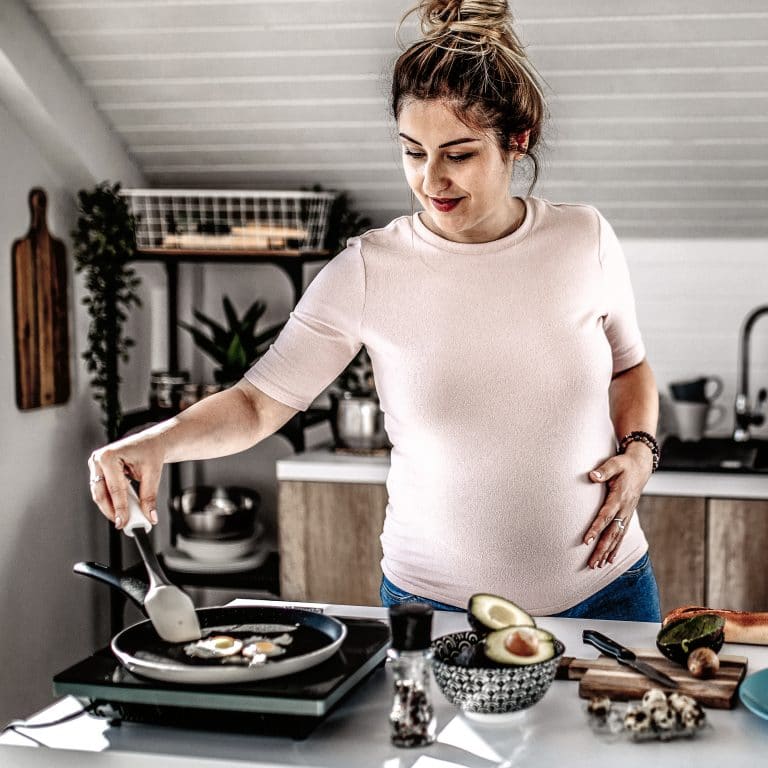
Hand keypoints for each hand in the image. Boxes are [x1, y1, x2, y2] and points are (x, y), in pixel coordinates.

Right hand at [88, 431, 165, 529]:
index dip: (119, 508)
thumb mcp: (152, 474)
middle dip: (112, 511)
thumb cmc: (150, 452)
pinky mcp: (98, 472)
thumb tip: (150, 516)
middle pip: (101, 494)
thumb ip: (149, 496)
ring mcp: (96, 465)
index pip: (114, 489)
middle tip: (122, 524)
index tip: (124, 522)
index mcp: (109, 456)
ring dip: (110, 508)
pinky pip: (103, 491)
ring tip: (123, 518)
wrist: (151, 443)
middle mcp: (98, 460)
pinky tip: (121, 509)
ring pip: (99, 494)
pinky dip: (111, 501)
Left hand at [582, 443, 653, 568]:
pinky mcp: (627, 516)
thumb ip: (604, 471)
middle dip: (601, 549)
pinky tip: (609, 559)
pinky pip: (621, 535)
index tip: (585, 541)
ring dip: (607, 552)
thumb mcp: (615, 463)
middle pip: (611, 533)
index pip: (605, 516)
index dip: (596, 529)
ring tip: (597, 566)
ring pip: (617, 537)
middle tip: (591, 564)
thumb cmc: (624, 464)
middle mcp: (624, 509)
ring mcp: (627, 515)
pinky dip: (616, 548)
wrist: (641, 467)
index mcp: (619, 497)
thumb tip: (592, 476)